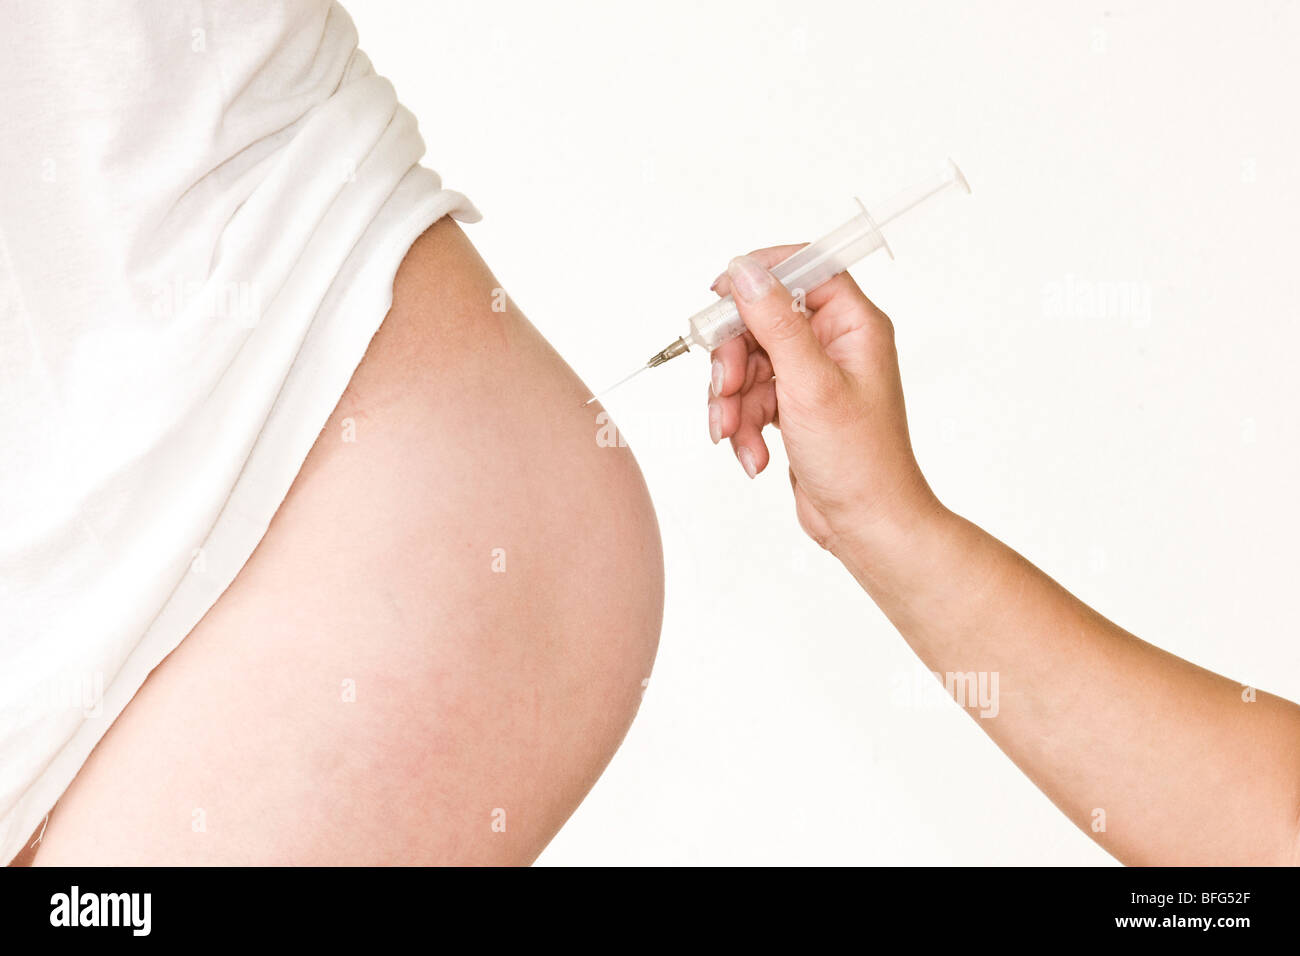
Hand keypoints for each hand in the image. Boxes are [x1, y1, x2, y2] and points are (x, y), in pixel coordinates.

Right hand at [708, 249, 938, 551]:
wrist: (865, 524)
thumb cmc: (860, 461)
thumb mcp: (810, 384)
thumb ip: (776, 323)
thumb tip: (746, 272)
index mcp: (853, 326)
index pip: (803, 269)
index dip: (759, 275)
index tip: (720, 293)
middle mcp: (833, 345)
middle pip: (761, 320)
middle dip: (734, 358)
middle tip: (725, 386)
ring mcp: (811, 377)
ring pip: (748, 363)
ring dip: (732, 400)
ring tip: (734, 434)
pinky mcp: (793, 407)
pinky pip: (749, 397)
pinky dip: (741, 425)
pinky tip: (753, 455)